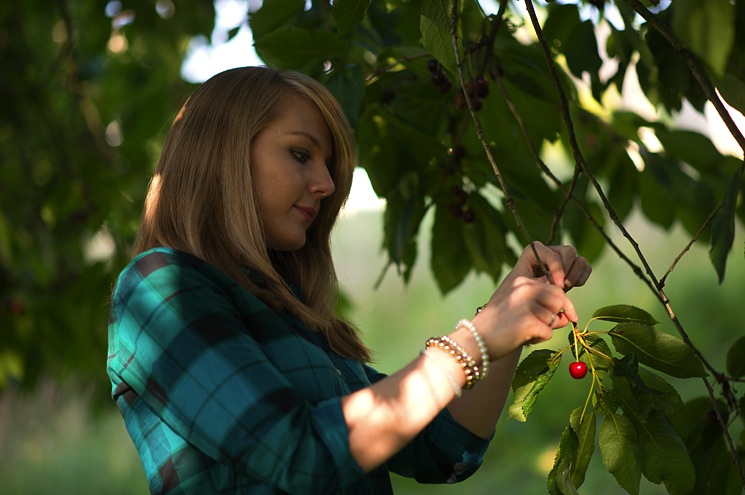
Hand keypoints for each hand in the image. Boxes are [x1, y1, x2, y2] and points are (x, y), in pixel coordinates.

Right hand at [470, 242, 591, 358]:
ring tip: (525, 331)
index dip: (564, 303)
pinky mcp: (528, 322)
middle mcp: (525, 288)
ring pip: (554, 318)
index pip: (555, 287)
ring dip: (545, 329)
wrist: (475, 340)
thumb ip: (541, 306)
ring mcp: (526, 304)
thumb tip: (567, 316)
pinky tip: (522, 338)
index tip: (569, 316)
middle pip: (559, 300)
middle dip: (557, 316)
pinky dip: (538, 339)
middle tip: (545, 327)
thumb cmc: (497, 325)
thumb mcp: (518, 306)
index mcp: (522, 280)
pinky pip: (548, 333)